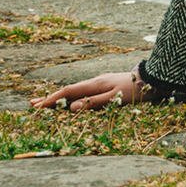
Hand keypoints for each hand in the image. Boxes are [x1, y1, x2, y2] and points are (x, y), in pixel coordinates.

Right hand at [29, 71, 145, 112]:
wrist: (154, 79)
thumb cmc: (136, 90)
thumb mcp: (115, 98)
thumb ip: (94, 103)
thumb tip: (72, 107)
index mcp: (95, 84)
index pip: (68, 92)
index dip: (52, 100)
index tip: (38, 107)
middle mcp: (95, 82)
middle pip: (68, 91)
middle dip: (51, 98)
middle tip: (32, 104)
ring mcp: (100, 83)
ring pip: (75, 91)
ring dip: (60, 98)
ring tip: (46, 103)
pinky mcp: (106, 86)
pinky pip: (83, 92)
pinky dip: (71, 97)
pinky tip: (70, 101)